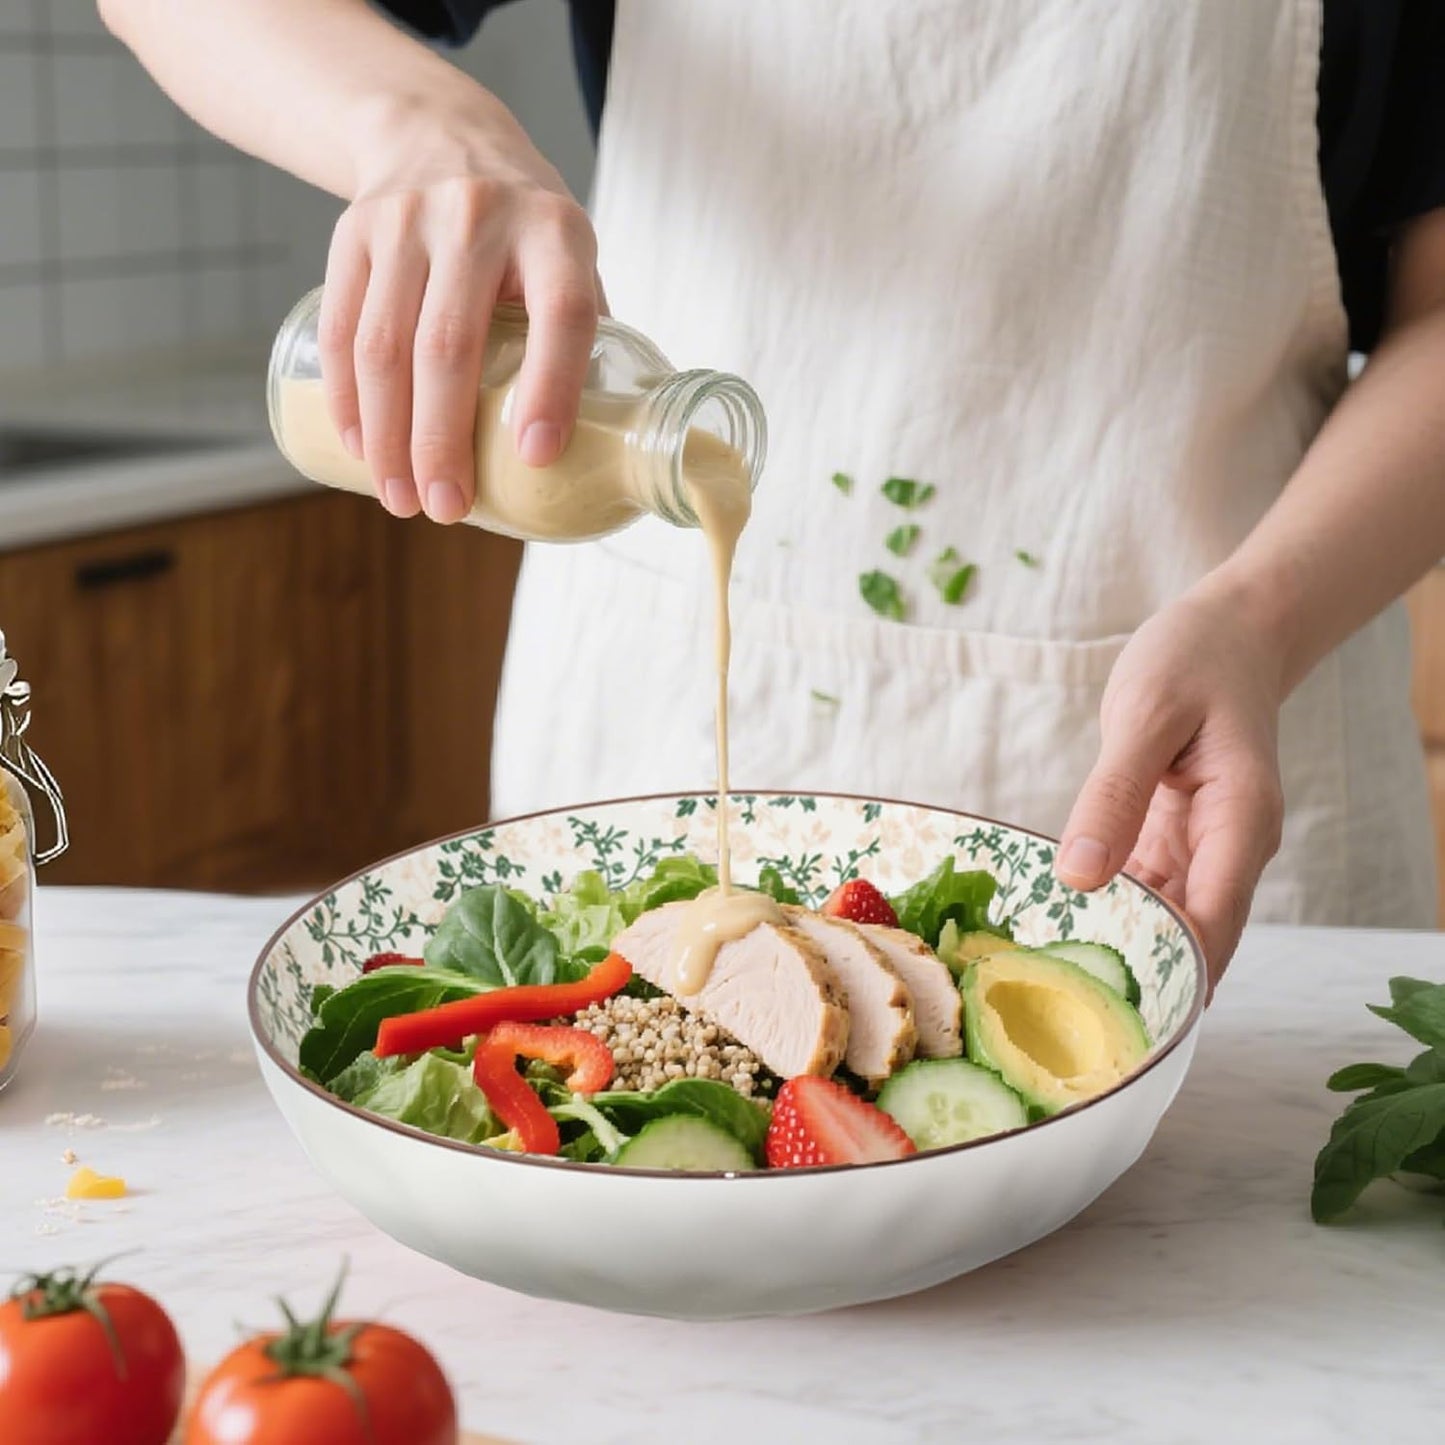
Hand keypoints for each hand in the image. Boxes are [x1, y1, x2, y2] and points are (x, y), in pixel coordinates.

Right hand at [319, 110, 601, 522]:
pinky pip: (341, 329)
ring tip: (402, 499)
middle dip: (443, 442)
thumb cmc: (522, 226)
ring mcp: (407, 221)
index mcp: (555, 230)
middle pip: (450, 346)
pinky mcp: (352, 233)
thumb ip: (585, 335)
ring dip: (389, 436)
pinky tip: (361, 449)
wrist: (437, 133)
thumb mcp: (570, 255)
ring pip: (384, 346)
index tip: (534, 457)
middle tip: (448, 509)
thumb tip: (604, 448)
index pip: (560, 313)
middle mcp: (479, 217)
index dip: (551, 387)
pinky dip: (346, 400)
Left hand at [1055, 579, 1287, 989]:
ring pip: (1166, 923)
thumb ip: (1113, 796)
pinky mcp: (1175, 840)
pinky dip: (1109, 910)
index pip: (1213, 925)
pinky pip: (1145, 892)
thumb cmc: (1193, 661)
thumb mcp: (1144, 717)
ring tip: (1050, 992)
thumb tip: (1079, 878)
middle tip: (1064, 1023)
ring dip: (1119, 950)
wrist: (1228, 632)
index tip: (1118, 1022)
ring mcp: (1206, 849)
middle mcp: (1231, 849)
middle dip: (1140, 980)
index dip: (1172, 978)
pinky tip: (1058, 932)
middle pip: (1193, 940)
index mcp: (1240, 823)